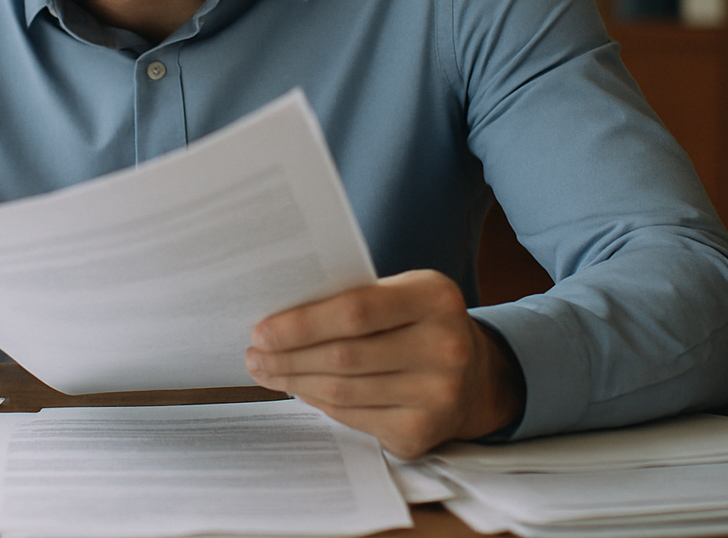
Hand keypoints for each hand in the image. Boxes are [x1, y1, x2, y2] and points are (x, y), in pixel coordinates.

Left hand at [244, 270, 524, 459]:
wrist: (474, 376)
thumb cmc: (417, 324)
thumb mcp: (400, 294)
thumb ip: (352, 299)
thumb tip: (277, 318)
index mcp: (435, 297)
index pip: (356, 310)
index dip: (302, 324)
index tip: (261, 330)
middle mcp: (446, 347)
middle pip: (344, 356)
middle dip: (288, 356)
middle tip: (254, 354)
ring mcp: (438, 396)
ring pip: (343, 391)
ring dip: (294, 381)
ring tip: (265, 371)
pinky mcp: (422, 433)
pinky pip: (352, 418)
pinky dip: (318, 403)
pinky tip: (300, 388)